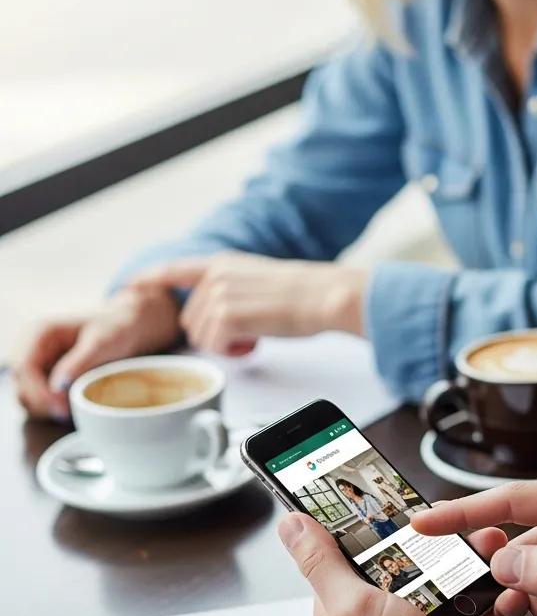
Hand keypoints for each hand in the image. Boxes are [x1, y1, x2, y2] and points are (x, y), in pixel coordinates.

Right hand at [13, 287, 180, 420]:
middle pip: (21, 385)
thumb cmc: (115, 330)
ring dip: (45, 408)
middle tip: (69, 414)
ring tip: (73, 410)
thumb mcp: (102, 343)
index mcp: (39, 333)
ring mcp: (35, 362)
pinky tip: (70, 407)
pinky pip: (37, 398)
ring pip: (26, 395)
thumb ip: (79, 362)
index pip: (24, 368)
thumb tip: (56, 386)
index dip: (39, 393)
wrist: (125, 327)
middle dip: (42, 404)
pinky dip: (50, 407)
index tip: (62, 409)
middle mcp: (30, 347)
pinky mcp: (43, 375)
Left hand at [131, 252, 367, 354]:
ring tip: (257, 335)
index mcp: (223, 263)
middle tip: (249, 333)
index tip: (131, 285)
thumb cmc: (304, 294)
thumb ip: (230, 289)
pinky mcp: (226, 316)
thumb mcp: (258, 280)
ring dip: (226, 345)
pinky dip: (235, 352)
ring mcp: (218, 295)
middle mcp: (215, 276)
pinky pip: (215, 346)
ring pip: (201, 337)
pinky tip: (256, 342)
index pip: (175, 268)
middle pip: (190, 320)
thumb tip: (218, 317)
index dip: (150, 277)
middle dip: (214, 334)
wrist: (325, 296)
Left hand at [278, 513, 527, 615]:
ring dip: (473, 563)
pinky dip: (496, 598)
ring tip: (492, 549)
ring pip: (448, 581)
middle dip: (438, 541)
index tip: (394, 500)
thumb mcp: (352, 606)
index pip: (349, 554)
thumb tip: (289, 525)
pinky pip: (480, 610)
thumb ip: (321, 563)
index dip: (371, 525)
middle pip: (407, 563)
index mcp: (343, 613)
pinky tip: (506, 589)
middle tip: (460, 524)